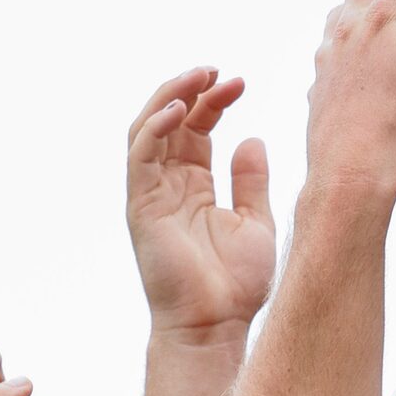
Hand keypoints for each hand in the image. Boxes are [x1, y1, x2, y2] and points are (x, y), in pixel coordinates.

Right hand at [126, 67, 276, 338]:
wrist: (215, 325)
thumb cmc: (236, 284)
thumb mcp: (256, 222)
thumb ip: (251, 181)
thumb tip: (251, 139)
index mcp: (194, 185)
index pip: (197, 127)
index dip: (214, 100)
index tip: (241, 81)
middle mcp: (168, 185)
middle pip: (170, 120)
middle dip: (191, 88)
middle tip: (216, 70)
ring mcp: (150, 194)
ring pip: (147, 128)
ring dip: (169, 97)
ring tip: (199, 76)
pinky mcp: (140, 206)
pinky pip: (139, 156)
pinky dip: (154, 127)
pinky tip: (178, 110)